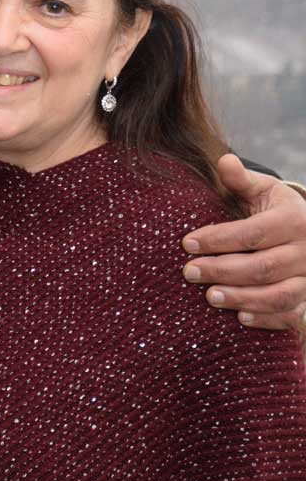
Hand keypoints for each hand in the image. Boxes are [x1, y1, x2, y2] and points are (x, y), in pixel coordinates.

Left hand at [181, 153, 305, 331]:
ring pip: (280, 295)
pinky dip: (267, 319)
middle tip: (189, 272)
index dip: (219, 239)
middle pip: (264, 267)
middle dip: (223, 271)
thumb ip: (240, 179)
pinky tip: (240, 318)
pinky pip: (292, 315)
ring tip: (209, 296)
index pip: (253, 233)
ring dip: (242, 298)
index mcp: (294, 219)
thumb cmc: (273, 208)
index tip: (186, 243)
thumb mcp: (261, 189)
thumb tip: (224, 161)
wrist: (304, 231)